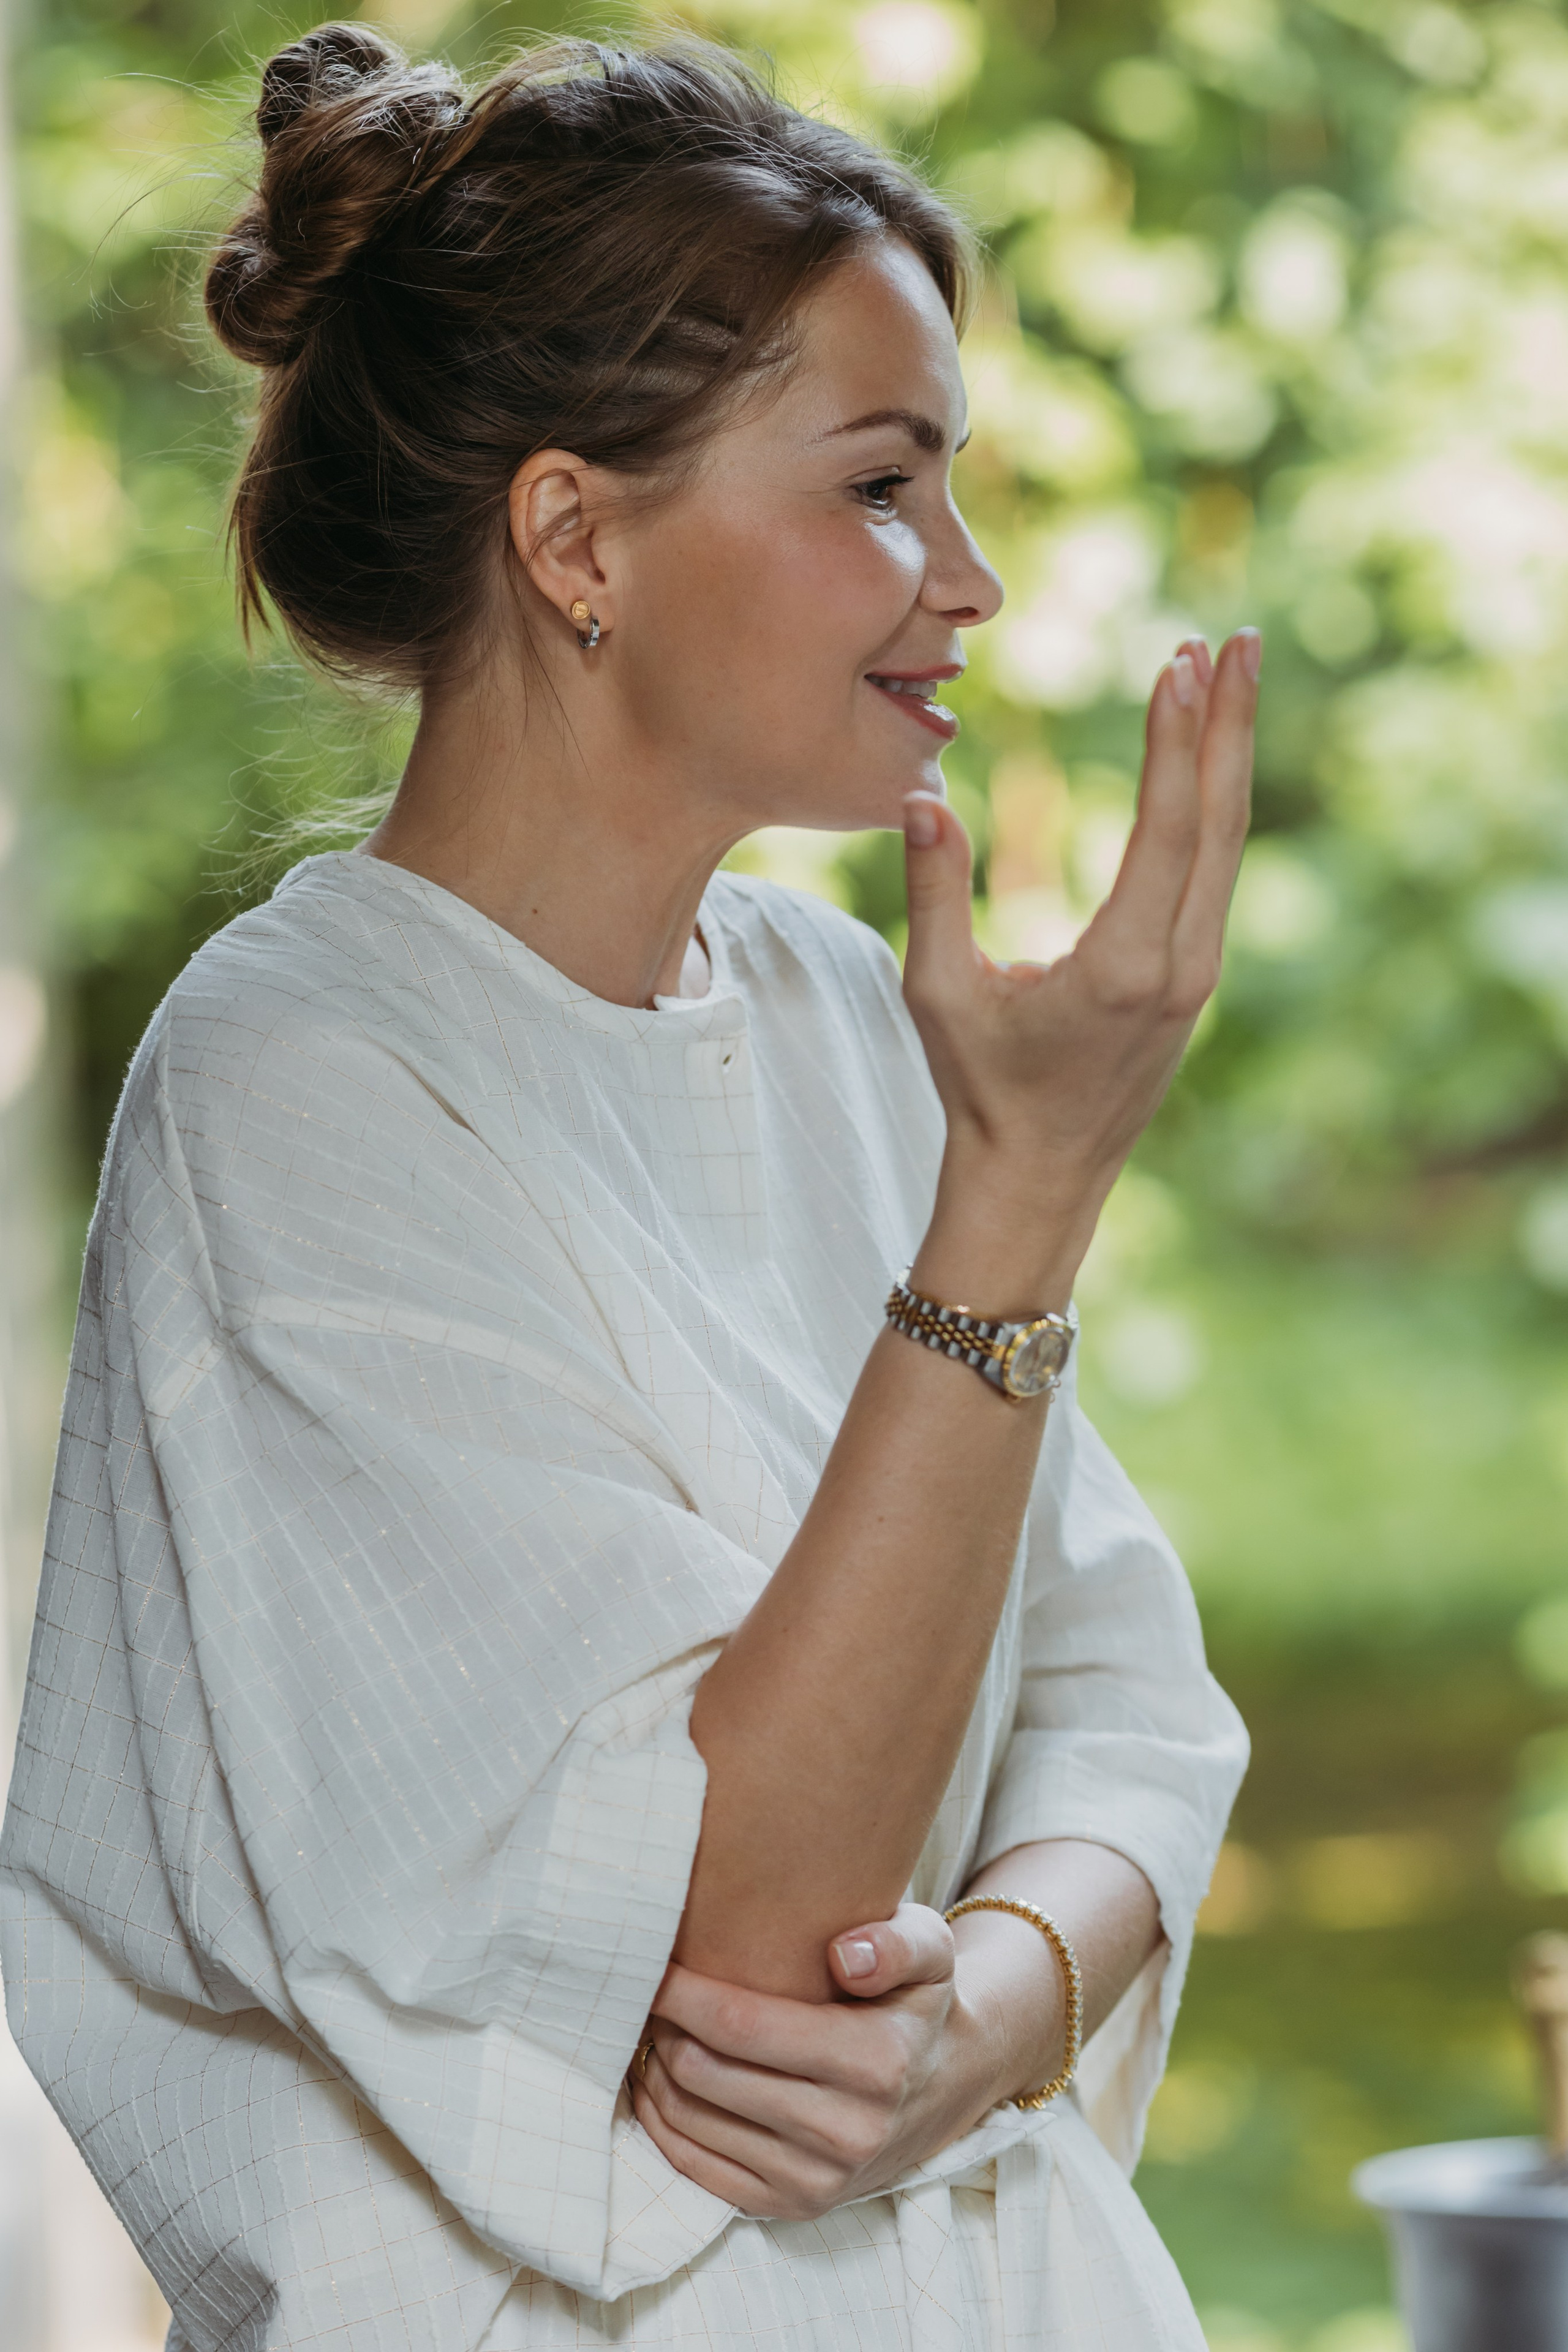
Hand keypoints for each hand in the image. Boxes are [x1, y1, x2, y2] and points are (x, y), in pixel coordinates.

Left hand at [632, 1904, 1024, 2219]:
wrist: (946, 2084)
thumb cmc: (916, 2002)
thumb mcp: (929, 1950)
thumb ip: (896, 1943)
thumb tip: (844, 1956)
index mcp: (875, 2062)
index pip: (742, 2026)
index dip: (682, 1993)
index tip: (655, 1962)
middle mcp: (848, 2131)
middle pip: (706, 2074)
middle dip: (662, 2028)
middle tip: (650, 1993)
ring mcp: (819, 2179)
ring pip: (692, 2122)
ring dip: (655, 2072)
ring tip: (652, 2030)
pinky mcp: (793, 2206)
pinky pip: (697, 2169)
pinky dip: (662, 2123)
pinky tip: (658, 2080)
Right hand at [903, 631, 1256, 1306]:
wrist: (1039, 1177)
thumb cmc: (980, 1089)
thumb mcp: (937, 993)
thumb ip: (935, 893)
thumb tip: (924, 799)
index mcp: (1122, 969)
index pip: (1165, 831)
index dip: (1178, 743)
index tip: (1185, 663)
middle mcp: (1178, 967)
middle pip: (1220, 823)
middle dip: (1231, 726)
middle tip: (1241, 641)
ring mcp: (1196, 975)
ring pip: (1226, 846)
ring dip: (1229, 758)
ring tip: (1232, 678)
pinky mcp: (1193, 978)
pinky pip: (1214, 873)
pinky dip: (1213, 806)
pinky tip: (1210, 759)